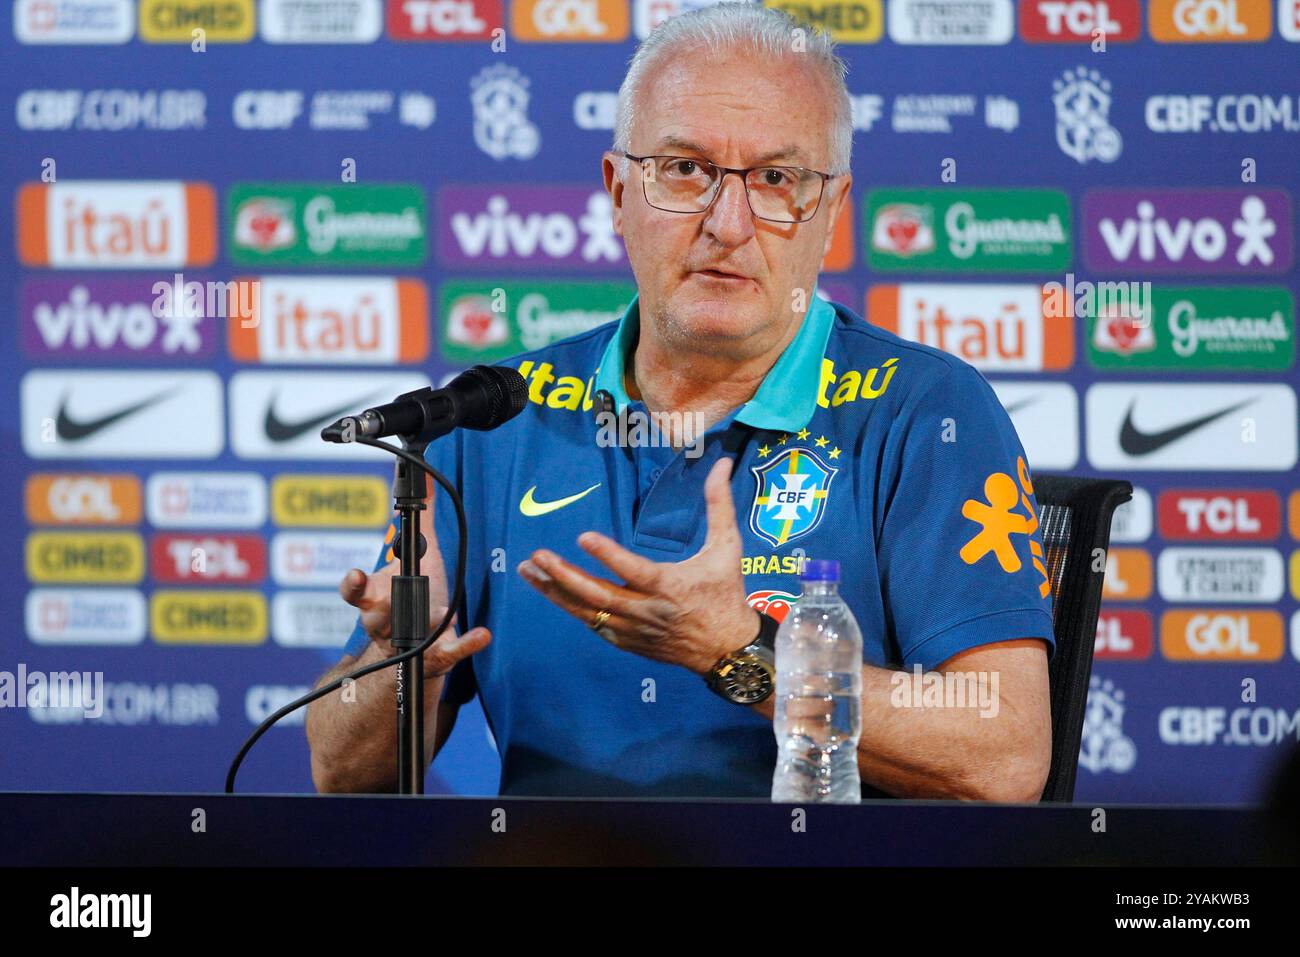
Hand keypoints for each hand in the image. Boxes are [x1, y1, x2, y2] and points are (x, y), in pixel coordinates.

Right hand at [339, 473, 489, 677]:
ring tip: (441, 611)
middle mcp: (387, 623)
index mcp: (375, 598)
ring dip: (424, 622)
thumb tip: (425, 478)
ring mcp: (411, 642)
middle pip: (377, 616)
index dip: (352, 585)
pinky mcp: (437, 656)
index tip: (356, 576)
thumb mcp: (415, 556)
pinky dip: (466, 643)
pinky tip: (482, 634)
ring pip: (410, 634)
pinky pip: (451, 652)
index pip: (355, 592)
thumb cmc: (413, 598)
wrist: (416, 654)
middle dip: (385, 605)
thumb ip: (419, 520)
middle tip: (393, 595)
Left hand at [517, 456, 757, 675]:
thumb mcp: (727, 547)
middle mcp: (647, 610)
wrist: (727, 650)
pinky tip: (552, 591)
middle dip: (564, 575)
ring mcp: (634, 629)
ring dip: (556, 592)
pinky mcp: (629, 642)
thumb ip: (719, 504)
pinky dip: (572, 609)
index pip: (633, 570)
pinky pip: (594, 625)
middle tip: (537, 556)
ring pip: (587, 612)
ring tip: (528, 571)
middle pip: (598, 595)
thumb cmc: (725, 593)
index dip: (608, 554)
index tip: (583, 536)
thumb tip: (722, 464)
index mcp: (669, 586)